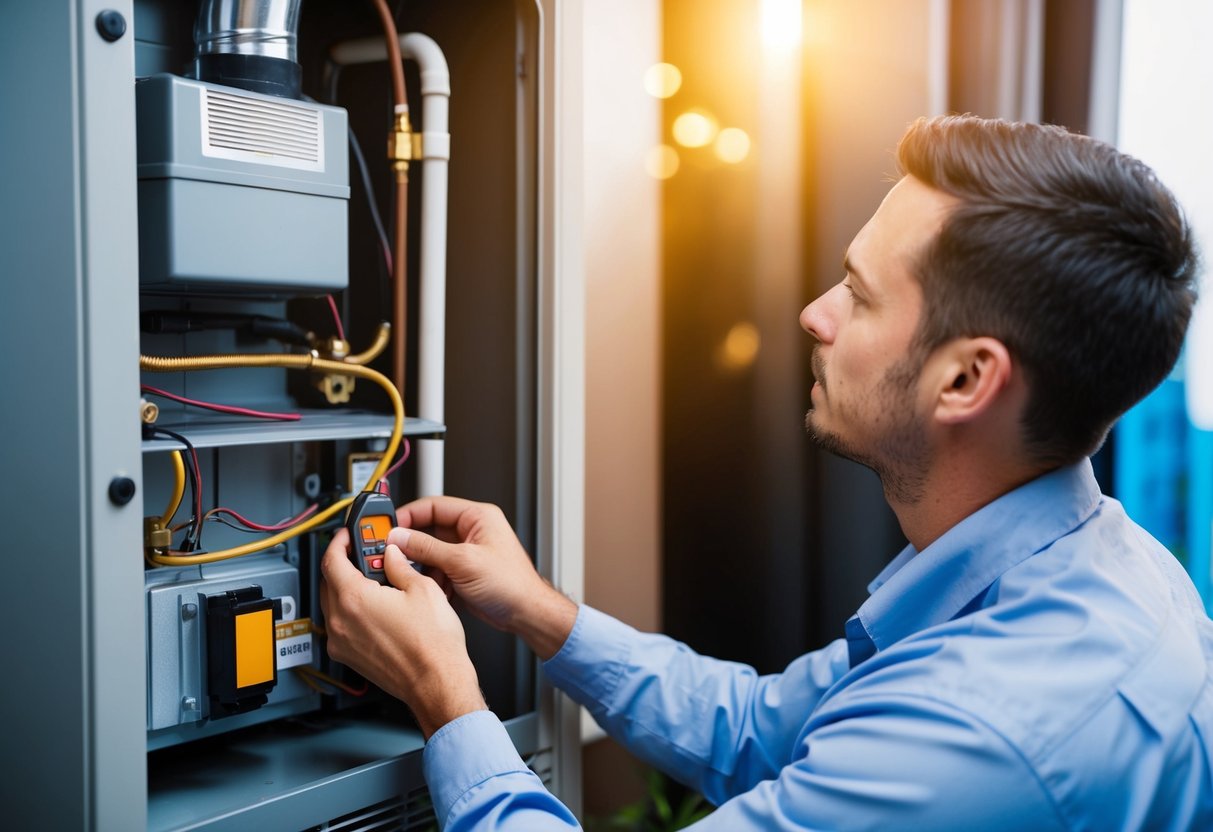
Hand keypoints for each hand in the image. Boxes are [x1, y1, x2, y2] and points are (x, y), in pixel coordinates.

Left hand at [320, 528, 486, 737]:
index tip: (346, 535)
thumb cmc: (432, 645)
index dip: (339, 541)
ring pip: (332, 604)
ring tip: (373, 581)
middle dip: (343, 563)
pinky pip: (340, 626)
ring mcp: (342, 643)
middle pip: (328, 581)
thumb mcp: (422, 589)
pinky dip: (350, 611)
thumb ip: (400, 566)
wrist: (437, 682)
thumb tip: (393, 555)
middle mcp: (340, 623)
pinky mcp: (349, 657)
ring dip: (345, 587)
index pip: (331, 559)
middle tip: (363, 554)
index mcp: (354, 599)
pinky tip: (374, 607)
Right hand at [390, 496, 577, 659]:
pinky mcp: (462, 572)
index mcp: (477, 517)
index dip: (409, 515)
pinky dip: (429, 580)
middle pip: (428, 530)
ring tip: (411, 574)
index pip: (433, 506)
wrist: (525, 613)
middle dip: (411, 544)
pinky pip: (436, 570)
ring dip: (420, 565)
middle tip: (391, 552)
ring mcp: (466, 553)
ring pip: (429, 553)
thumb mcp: (463, 561)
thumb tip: (400, 537)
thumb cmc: (512, 583)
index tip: (389, 527)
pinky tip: (428, 588)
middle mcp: (471, 532)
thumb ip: (428, 548)